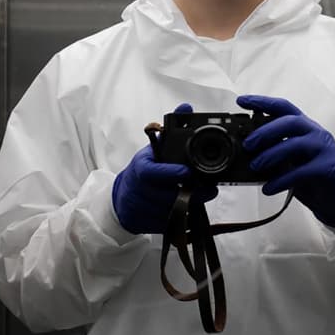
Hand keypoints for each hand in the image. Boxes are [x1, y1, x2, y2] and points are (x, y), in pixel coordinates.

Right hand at [112, 103, 215, 234]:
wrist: (124, 200)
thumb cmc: (144, 170)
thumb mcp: (154, 148)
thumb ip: (171, 130)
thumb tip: (186, 107)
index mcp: (141, 169)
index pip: (152, 173)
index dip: (170, 173)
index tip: (187, 172)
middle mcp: (141, 190)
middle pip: (168, 195)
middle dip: (192, 192)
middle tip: (210, 187)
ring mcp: (145, 210)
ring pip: (174, 211)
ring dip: (193, 204)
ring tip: (205, 194)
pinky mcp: (152, 226)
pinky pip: (173, 224)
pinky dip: (186, 216)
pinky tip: (192, 206)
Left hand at [238, 95, 334, 227]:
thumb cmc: (311, 177)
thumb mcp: (290, 160)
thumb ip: (274, 151)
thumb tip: (246, 152)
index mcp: (304, 127)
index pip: (283, 107)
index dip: (263, 102)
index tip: (242, 101)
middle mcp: (316, 132)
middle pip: (290, 122)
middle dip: (265, 131)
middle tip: (248, 144)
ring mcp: (325, 149)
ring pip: (296, 144)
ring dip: (272, 154)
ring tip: (256, 166)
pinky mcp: (330, 168)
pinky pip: (302, 171)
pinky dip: (282, 180)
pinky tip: (269, 187)